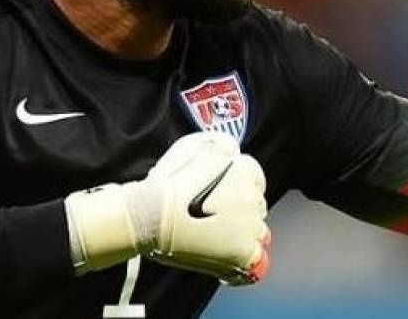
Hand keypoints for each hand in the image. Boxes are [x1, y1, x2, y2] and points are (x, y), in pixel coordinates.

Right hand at [65, 132, 270, 284]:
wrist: (149, 215)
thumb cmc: (165, 183)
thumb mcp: (193, 147)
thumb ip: (219, 146)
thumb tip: (231, 150)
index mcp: (245, 170)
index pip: (254, 177)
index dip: (238, 185)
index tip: (225, 193)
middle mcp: (253, 198)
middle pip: (256, 204)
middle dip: (240, 209)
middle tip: (215, 214)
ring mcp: (250, 227)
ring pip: (258, 231)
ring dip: (244, 233)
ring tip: (219, 236)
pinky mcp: (242, 253)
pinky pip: (258, 260)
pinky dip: (247, 259)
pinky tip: (231, 257)